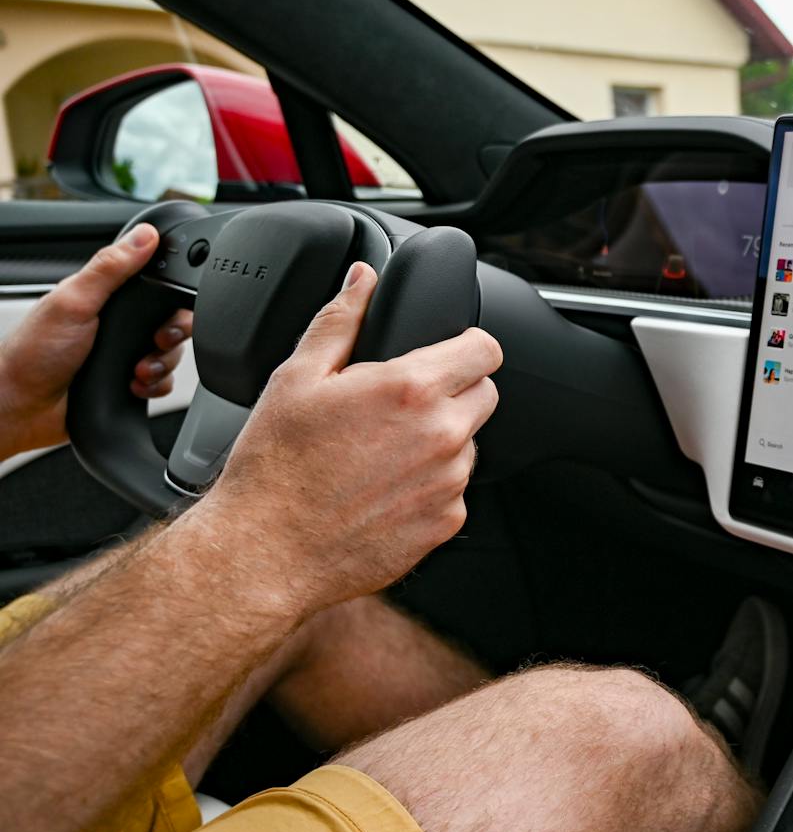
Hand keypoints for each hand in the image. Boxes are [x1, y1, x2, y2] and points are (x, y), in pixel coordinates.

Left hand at [0, 224, 193, 460]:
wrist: (23, 409)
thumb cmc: (33, 355)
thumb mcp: (73, 302)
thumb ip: (110, 268)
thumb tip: (144, 236)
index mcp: (104, 297)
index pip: (155, 285)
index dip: (172, 294)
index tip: (170, 307)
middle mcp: (117, 324)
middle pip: (171, 320)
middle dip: (171, 335)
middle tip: (156, 341)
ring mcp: (124, 352)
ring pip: (171, 353)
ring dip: (161, 364)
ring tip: (137, 371)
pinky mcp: (129, 380)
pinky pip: (162, 381)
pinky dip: (156, 385)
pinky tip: (134, 385)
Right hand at [202, 262, 500, 614]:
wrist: (266, 552)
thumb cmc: (275, 467)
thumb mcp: (296, 377)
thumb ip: (341, 320)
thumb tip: (363, 279)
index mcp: (411, 389)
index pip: (486, 349)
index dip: (468, 345)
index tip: (450, 351)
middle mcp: (442, 434)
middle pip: (485, 393)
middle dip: (454, 391)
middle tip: (402, 404)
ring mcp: (449, 482)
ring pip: (470, 443)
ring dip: (441, 440)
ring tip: (383, 451)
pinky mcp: (446, 523)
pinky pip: (454, 490)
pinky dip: (430, 485)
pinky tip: (384, 488)